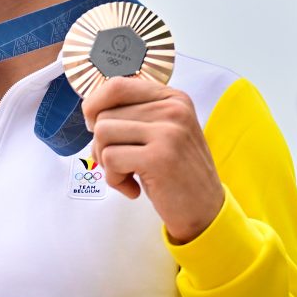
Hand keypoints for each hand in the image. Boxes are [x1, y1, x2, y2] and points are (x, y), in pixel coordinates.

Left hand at [82, 76, 224, 243]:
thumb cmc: (176, 173)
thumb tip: (91, 109)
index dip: (95, 105)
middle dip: (101, 144)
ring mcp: (168, 132)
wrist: (205, 211)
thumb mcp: (163, 132)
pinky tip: (133, 188)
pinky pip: (110, 159)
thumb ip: (135, 114)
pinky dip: (114, 179)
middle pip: (104, 113)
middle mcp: (173, 109)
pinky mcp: (159, 157)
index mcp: (173, 98)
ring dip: (107, 162)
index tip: (94, 126)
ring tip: (128, 174)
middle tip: (120, 164)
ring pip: (103, 133)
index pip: (117, 85)